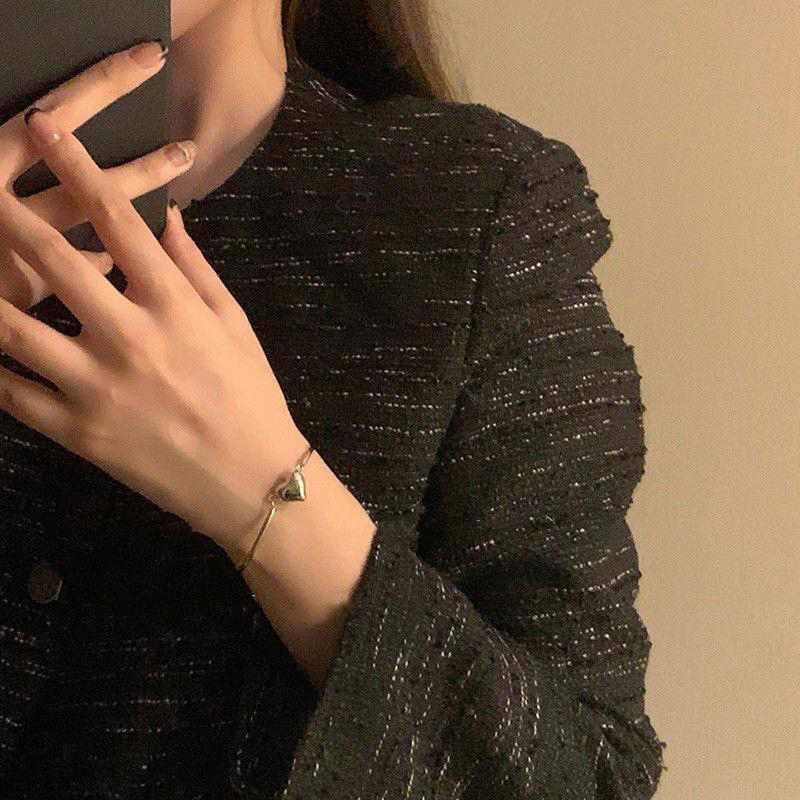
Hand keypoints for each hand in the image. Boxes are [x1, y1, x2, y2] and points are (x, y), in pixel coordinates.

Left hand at [0, 41, 309, 554]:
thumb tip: (164, 215)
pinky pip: (14, 392)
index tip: (43, 128)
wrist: (250, 478)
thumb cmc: (250, 395)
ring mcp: (97, 387)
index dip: (76, 165)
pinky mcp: (77, 432)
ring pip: (13, 329)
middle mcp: (130, 337)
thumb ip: (195, 267)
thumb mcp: (234, 324)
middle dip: (4, 212)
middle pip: (52, 260)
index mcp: (174, 305)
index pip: (117, 220)